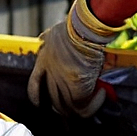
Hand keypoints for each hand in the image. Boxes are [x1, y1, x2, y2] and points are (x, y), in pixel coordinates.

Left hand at [28, 0, 123, 116]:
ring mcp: (62, 83)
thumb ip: (48, 38)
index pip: (34, 86)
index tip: (41, 103)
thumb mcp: (53, 33)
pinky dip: (94, 104)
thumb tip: (44, 37)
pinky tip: (103, 94)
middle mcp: (50, 75)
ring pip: (69, 107)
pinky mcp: (76, 89)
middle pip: (54, 101)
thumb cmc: (73, 27)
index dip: (37, 97)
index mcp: (43, 61)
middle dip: (65, 106)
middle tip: (80, 103)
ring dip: (83, 107)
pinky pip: (83, 107)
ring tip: (98, 97)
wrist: (83, 30)